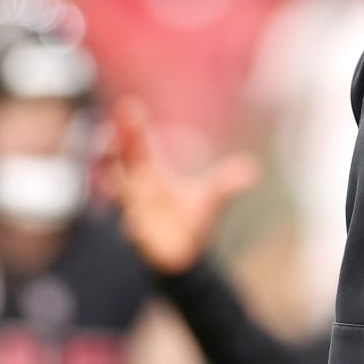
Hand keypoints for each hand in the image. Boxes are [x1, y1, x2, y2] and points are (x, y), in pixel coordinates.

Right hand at [98, 98, 257, 274]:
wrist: (183, 257)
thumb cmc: (189, 221)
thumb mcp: (210, 198)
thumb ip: (225, 183)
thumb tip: (253, 168)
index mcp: (150, 174)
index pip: (138, 146)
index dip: (132, 128)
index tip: (128, 106)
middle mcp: (138, 190)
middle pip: (124, 163)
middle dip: (118, 147)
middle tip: (112, 131)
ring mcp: (135, 213)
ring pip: (121, 195)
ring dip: (116, 184)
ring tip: (110, 171)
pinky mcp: (139, 240)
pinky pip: (134, 232)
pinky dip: (134, 228)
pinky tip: (133, 223)